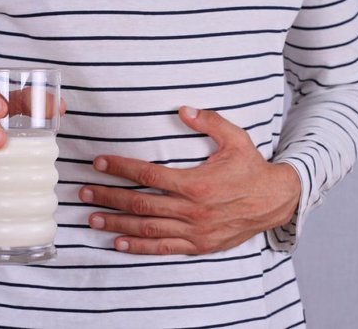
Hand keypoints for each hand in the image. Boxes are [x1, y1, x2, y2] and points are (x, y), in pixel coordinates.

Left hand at [79, 107, 300, 254]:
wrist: (275, 201)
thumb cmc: (251, 168)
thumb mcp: (235, 139)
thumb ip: (209, 122)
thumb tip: (183, 109)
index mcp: (196, 183)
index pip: (148, 175)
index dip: (120, 168)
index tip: (99, 163)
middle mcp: (192, 210)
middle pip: (139, 204)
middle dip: (107, 197)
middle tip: (82, 193)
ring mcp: (194, 231)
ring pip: (147, 229)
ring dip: (116, 225)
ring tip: (91, 219)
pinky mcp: (199, 245)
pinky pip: (164, 249)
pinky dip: (139, 247)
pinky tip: (119, 244)